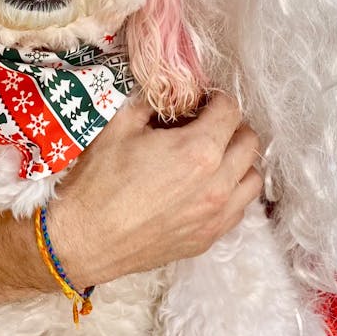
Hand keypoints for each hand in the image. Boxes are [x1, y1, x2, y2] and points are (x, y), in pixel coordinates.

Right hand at [0, 91, 260, 302]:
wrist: (83, 240)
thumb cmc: (98, 181)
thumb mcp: (119, 125)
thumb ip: (151, 103)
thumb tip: (168, 96)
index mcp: (198, 150)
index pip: (230, 110)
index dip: (216, 99)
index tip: (201, 102)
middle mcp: (217, 183)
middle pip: (249, 141)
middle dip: (231, 126)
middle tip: (206, 125)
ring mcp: (216, 215)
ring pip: (252, 177)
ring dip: (238, 161)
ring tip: (212, 157)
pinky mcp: (208, 237)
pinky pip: (240, 208)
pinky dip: (232, 191)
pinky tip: (206, 187)